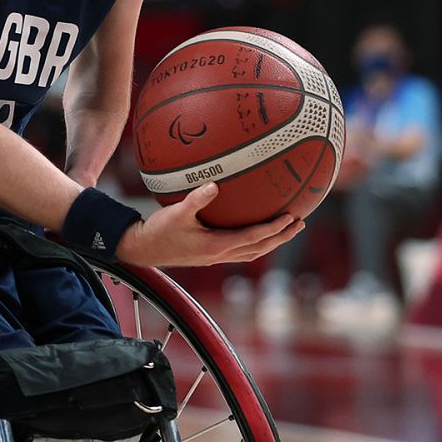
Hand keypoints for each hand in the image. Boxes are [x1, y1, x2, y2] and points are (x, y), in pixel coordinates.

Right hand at [114, 182, 303, 266]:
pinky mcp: (209, 256)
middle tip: (299, 224)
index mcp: (216, 245)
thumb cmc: (158, 230)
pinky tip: (255, 234)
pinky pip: (241, 251)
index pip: (253, 238)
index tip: (291, 218)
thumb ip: (196, 199)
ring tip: (285, 230)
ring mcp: (215, 258)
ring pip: (252, 253)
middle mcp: (219, 255)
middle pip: (259, 249)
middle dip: (281, 237)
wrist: (142, 249)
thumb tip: (214, 184)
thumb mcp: (176, 212)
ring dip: (271, 242)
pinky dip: (255, 244)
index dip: (274, 229)